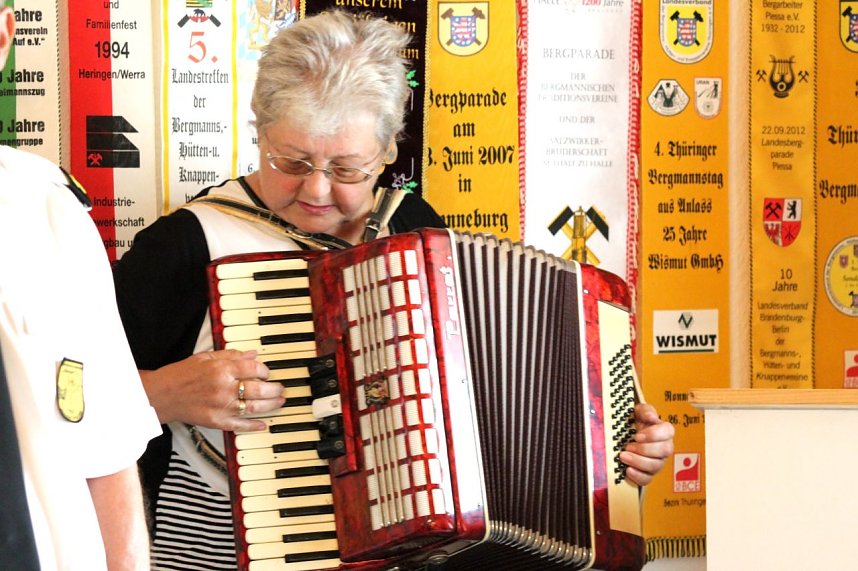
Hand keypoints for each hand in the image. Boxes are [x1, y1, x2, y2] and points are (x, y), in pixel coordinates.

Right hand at [140, 349, 284, 431]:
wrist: (161, 395)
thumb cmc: (181, 375)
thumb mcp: (206, 357)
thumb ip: (231, 355)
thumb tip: (253, 354)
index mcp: (222, 369)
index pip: (254, 368)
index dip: (265, 370)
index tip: (266, 372)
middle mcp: (224, 388)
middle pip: (258, 388)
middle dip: (274, 388)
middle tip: (281, 388)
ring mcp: (221, 406)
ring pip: (254, 406)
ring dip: (271, 405)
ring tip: (280, 401)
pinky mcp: (216, 421)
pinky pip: (240, 425)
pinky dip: (254, 426)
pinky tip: (264, 424)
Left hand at [620, 403, 674, 486]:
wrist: (624, 434)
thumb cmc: (634, 421)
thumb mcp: (638, 411)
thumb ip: (646, 411)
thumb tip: (652, 417)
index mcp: (664, 431)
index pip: (668, 432)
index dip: (654, 435)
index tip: (637, 436)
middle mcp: (664, 447)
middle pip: (664, 451)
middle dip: (644, 449)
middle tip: (628, 446)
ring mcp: (658, 461)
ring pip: (655, 466)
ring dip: (638, 462)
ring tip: (623, 456)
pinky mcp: (648, 473)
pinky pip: (647, 479)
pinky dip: (638, 476)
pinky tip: (628, 470)